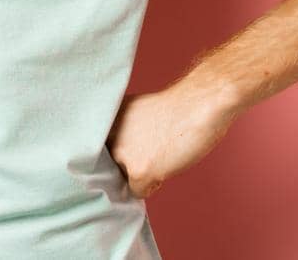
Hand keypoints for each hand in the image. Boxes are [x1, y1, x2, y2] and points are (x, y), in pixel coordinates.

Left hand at [105, 75, 239, 198]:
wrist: (200, 104)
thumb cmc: (177, 107)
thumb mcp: (137, 113)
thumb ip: (123, 132)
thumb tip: (120, 157)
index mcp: (105, 119)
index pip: (98, 149)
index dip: (117, 152)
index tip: (131, 149)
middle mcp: (107, 135)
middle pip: (109, 166)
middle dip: (127, 165)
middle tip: (150, 151)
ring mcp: (122, 154)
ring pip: (122, 179)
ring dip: (138, 175)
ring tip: (159, 156)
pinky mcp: (138, 171)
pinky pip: (137, 192)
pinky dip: (150, 186)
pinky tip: (164, 167)